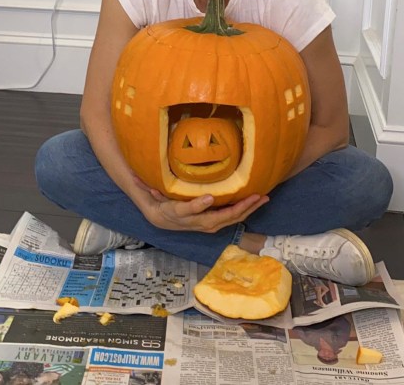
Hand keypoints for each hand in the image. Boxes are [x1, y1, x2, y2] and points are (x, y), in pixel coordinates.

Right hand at [131, 176, 268, 232]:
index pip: (186, 212)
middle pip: (218, 219)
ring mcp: (207, 224)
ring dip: (248, 209)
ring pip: (230, 220)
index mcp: (178, 214)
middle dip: (237, 209)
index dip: (197, 206)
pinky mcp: (215, 222)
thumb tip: (139, 178)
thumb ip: (148, 188)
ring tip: (263, 198)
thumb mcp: (149, 193)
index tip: (208, 198)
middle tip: (253, 197)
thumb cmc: (157, 201)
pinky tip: (258, 200)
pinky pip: (232, 217)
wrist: (161, 218)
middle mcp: (195, 223)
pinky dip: (246, 210)